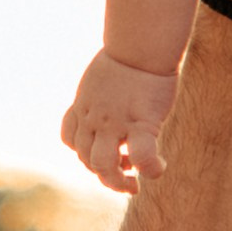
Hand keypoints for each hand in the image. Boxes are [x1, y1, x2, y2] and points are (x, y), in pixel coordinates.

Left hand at [63, 50, 178, 197]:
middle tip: (125, 180)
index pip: (72, 140)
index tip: (109, 150)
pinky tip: (159, 168)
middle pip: (85, 159)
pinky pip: (141, 157)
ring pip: (103, 166)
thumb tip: (110, 98)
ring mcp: (113, 123)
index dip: (86, 153)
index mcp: (83, 107)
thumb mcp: (102, 76)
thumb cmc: (129, 56)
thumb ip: (100, 94)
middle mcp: (93, 119)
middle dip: (104, 175)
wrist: (141, 45)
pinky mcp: (140, 123)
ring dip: (116, 182)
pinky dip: (150, 169)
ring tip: (133, 186)